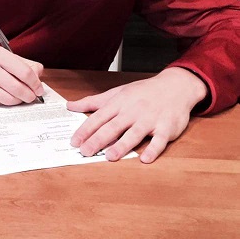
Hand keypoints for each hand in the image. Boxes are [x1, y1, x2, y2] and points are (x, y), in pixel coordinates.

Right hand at [0, 46, 43, 105]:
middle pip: (17, 87)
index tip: (39, 88)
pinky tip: (7, 97)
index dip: (35, 83)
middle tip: (33, 96)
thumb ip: (24, 63)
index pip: (24, 72)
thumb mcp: (4, 54)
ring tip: (21, 98)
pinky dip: (6, 102)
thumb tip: (39, 74)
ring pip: (7, 98)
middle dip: (29, 95)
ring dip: (19, 100)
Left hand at [67, 67, 207, 162]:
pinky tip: (145, 159)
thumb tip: (70, 105)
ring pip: (134, 134)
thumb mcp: (117, 92)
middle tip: (85, 151)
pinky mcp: (166, 127)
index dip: (86, 129)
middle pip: (113, 127)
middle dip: (98, 139)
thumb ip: (93, 102)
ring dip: (122, 145)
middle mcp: (133, 111)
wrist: (174, 86)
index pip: (99, 117)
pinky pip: (159, 140)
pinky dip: (153, 149)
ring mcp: (150, 119)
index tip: (74, 141)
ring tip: (110, 157)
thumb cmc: (142, 92)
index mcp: (119, 103)